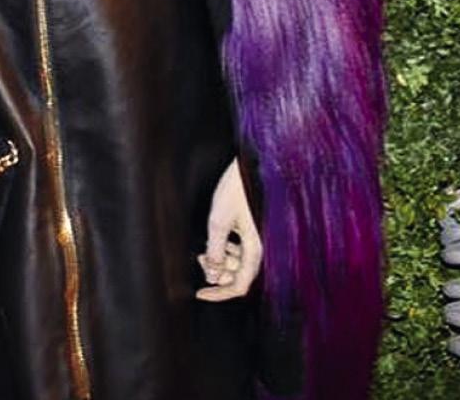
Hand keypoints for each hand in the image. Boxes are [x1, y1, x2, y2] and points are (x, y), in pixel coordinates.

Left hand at [196, 155, 261, 301]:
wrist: (254, 165)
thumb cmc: (238, 189)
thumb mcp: (219, 220)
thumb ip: (215, 250)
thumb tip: (211, 274)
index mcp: (254, 250)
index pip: (239, 286)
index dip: (219, 293)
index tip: (200, 293)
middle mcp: (259, 247)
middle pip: (238, 274)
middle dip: (217, 271)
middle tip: (199, 258)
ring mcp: (257, 238)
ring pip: (239, 261)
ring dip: (220, 259)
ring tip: (204, 248)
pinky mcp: (253, 228)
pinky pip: (240, 248)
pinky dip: (227, 248)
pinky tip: (217, 238)